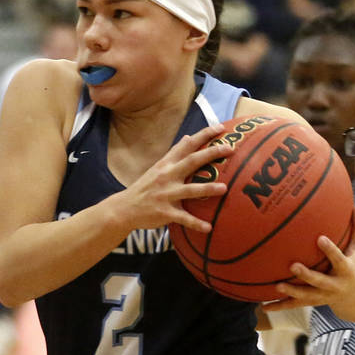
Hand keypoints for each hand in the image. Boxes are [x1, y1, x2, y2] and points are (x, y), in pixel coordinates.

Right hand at [115, 123, 232, 231]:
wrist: (124, 208)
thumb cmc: (145, 187)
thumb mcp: (157, 167)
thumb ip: (174, 154)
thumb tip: (189, 136)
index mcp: (166, 164)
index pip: (186, 145)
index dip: (203, 135)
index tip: (220, 127)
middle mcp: (167, 176)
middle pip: (191, 161)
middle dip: (211, 154)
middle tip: (230, 149)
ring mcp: (166, 194)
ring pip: (190, 190)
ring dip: (207, 188)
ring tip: (224, 188)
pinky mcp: (165, 212)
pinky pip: (183, 218)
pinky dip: (196, 223)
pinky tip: (209, 227)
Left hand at [263, 205, 354, 320]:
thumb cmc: (353, 263)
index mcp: (346, 270)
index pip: (338, 259)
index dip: (330, 250)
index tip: (320, 238)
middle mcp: (334, 285)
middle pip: (320, 281)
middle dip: (307, 275)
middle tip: (293, 265)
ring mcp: (322, 296)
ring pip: (306, 296)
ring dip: (291, 292)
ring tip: (276, 286)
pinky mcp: (311, 302)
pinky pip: (294, 305)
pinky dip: (279, 306)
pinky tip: (263, 307)